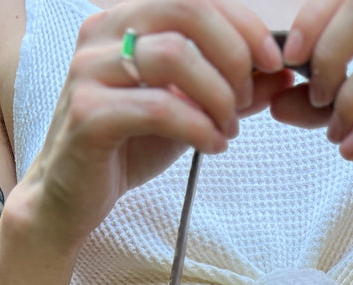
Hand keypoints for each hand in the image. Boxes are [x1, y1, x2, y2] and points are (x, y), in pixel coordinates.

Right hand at [17, 0, 293, 247]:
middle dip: (233, 56)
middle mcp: (102, 33)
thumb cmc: (128, 147)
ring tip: (228, 128)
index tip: (273, 61)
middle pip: (188, 13)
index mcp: (125, 19)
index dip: (243, 24)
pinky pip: (159, 108)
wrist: (71, 198)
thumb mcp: (187, 109)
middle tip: (246, 101)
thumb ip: (228, 87)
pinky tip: (213, 145)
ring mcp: (90, 71)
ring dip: (218, 95)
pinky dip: (199, 127)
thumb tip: (282, 72)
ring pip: (175, 56)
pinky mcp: (88, 114)